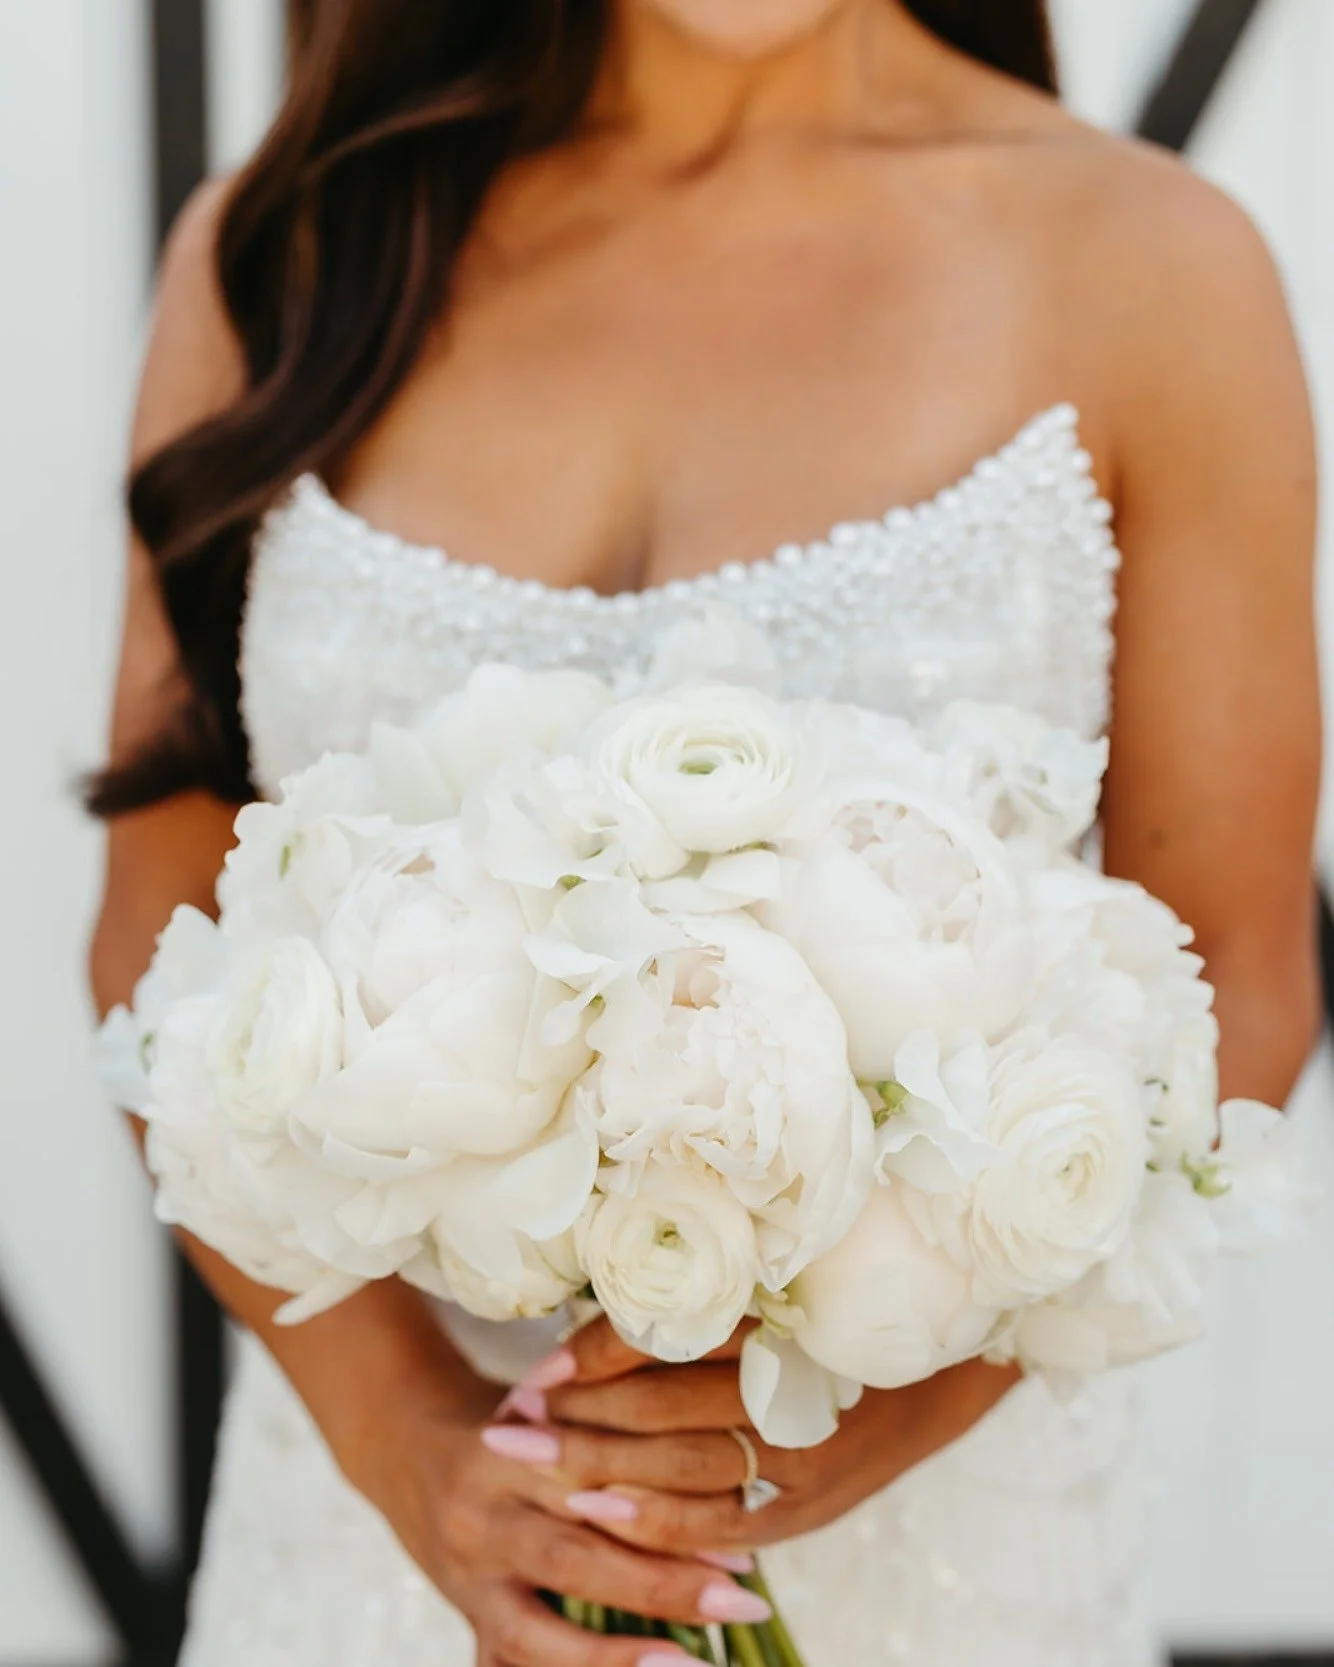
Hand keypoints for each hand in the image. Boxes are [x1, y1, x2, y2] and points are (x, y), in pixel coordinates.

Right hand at [344, 1372, 772, 1666]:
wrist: (403, 1439)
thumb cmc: (508, 1413)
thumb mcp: (547, 1399)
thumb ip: (604, 1423)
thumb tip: (714, 1447)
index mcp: (505, 1453)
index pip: (594, 1485)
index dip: (665, 1513)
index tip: (740, 1542)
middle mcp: (481, 1520)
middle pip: (574, 1560)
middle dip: (661, 1586)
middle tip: (741, 1601)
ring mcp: (467, 1580)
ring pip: (537, 1633)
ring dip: (618, 1657)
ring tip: (692, 1665)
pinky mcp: (466, 1617)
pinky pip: (508, 1664)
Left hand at [509, 1319, 1019, 1558]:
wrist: (932, 1383)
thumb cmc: (834, 1326)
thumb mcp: (774, 1298)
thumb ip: (695, 1305)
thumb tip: (595, 1312)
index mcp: (775, 1319)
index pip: (668, 1337)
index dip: (596, 1353)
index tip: (539, 1371)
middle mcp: (789, 1386)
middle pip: (664, 1403)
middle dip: (580, 1416)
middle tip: (512, 1424)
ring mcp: (801, 1454)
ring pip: (685, 1465)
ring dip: (603, 1467)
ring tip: (536, 1467)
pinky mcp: (806, 1506)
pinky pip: (722, 1522)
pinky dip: (662, 1523)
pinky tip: (604, 1515)